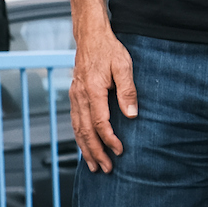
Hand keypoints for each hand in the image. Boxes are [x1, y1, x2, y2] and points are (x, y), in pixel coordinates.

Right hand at [69, 26, 137, 172]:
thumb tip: (132, 115)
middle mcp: (80, 96)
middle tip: (107, 168)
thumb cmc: (109, 50)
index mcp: (93, 90)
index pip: (100, 122)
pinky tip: (85, 148)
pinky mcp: (74, 97)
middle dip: (96, 152)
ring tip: (95, 166)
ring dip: (86, 149)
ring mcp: (74, 97)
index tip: (120, 151)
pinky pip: (74, 122)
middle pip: (86, 131)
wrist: (90, 38)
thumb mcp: (124, 66)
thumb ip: (127, 91)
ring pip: (77, 129)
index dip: (109, 139)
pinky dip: (79, 138)